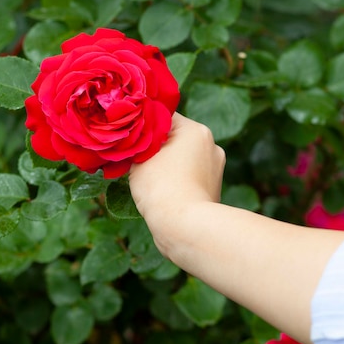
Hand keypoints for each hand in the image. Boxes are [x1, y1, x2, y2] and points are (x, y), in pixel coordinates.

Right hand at [129, 114, 224, 251]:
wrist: (185, 227)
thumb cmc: (160, 187)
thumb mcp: (139, 155)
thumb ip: (136, 140)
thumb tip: (131, 135)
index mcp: (196, 130)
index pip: (164, 116)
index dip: (143, 124)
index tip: (128, 135)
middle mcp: (211, 145)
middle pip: (174, 137)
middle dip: (154, 146)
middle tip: (133, 158)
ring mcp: (215, 168)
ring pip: (181, 158)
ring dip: (165, 164)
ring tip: (146, 178)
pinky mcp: (212, 189)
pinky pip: (188, 176)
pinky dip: (175, 180)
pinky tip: (160, 191)